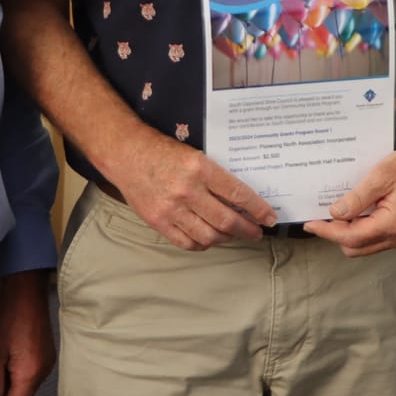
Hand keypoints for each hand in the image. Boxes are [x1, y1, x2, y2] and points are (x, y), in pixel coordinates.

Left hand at [0, 270, 54, 395]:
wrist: (27, 293)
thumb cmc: (8, 320)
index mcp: (30, 374)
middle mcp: (43, 373)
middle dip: (5, 394)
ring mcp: (48, 364)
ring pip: (28, 387)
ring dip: (12, 382)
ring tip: (0, 361)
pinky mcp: (48, 356)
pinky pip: (33, 375)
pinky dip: (21, 372)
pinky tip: (11, 355)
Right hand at [105, 129, 275, 249]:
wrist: (126, 154)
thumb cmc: (162, 151)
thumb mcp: (194, 155)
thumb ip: (215, 176)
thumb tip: (241, 199)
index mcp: (200, 168)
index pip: (237, 193)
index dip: (257, 209)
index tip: (269, 217)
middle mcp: (187, 190)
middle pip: (226, 220)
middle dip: (247, 230)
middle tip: (256, 232)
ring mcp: (171, 209)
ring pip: (209, 235)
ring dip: (226, 238)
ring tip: (233, 235)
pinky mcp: (158, 222)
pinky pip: (187, 243)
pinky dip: (203, 244)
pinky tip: (209, 238)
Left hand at [303, 132, 395, 257]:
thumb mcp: (382, 175)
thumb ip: (358, 198)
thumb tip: (335, 214)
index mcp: (394, 225)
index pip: (351, 237)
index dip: (327, 231)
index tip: (310, 224)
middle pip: (357, 248)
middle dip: (337, 234)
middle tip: (324, 215)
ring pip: (367, 245)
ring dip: (350, 233)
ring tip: (340, 212)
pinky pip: (378, 239)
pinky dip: (364, 230)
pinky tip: (358, 213)